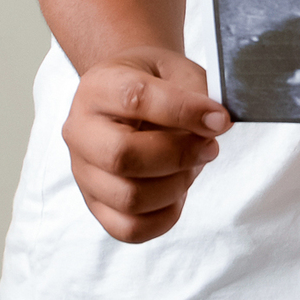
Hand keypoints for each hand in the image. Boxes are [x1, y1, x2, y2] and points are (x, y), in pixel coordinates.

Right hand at [61, 47, 231, 243]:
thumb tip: (216, 125)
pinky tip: (179, 190)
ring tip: (194, 165)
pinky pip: (130, 229)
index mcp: (98, 87)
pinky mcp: (96, 204)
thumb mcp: (177, 70)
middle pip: (122, 157)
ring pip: (129, 198)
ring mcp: (84, 172)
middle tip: (209, 147)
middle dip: (179, 156)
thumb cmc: (153, 80)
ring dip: (177, 186)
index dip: (184, 111)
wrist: (129, 92)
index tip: (219, 119)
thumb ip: (197, 93)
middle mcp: (80, 131)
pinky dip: (166, 215)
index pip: (136, 99)